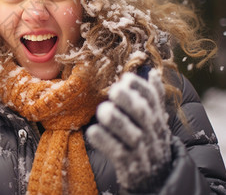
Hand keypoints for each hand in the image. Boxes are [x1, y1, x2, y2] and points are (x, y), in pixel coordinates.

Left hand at [86, 69, 171, 192]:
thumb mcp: (155, 120)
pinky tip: (93, 131)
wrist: (157, 178)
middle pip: (142, 114)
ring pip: (132, 134)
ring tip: (103, 109)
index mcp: (156, 118)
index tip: (126, 77)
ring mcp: (141, 149)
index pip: (152, 99)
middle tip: (115, 90)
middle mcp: (151, 132)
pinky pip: (117, 152)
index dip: (140, 87)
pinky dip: (105, 142)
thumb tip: (152, 72)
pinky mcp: (129, 165)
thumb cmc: (150, 141)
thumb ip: (152, 98)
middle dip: (129, 100)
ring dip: (117, 121)